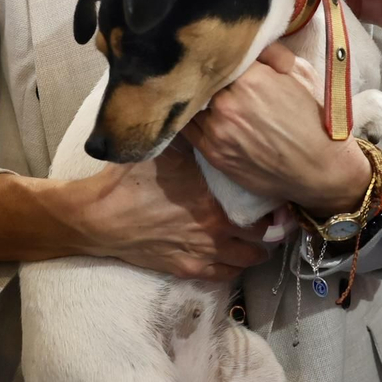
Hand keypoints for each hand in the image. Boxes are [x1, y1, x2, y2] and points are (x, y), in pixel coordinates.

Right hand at [81, 137, 269, 279]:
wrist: (98, 219)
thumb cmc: (130, 182)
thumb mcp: (165, 148)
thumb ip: (192, 133)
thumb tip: (208, 105)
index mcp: (215, 207)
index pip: (265, 216)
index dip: (279, 210)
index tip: (283, 198)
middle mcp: (214, 236)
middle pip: (261, 243)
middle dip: (272, 232)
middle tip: (276, 219)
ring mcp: (199, 256)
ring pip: (244, 262)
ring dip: (254, 251)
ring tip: (258, 237)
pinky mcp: (184, 269)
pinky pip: (221, 276)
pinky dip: (232, 267)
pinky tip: (232, 254)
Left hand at [182, 43, 371, 217]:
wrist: (318, 168)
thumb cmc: (314, 119)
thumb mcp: (302, 74)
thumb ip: (273, 52)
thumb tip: (253, 40)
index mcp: (250, 78)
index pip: (219, 54)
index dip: (219, 52)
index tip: (218, 51)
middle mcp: (228, 102)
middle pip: (201, 76)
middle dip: (205, 72)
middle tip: (204, 67)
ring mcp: (216, 129)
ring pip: (190, 101)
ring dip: (194, 95)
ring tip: (197, 89)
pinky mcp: (211, 152)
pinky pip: (187, 127)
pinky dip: (188, 116)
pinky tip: (194, 111)